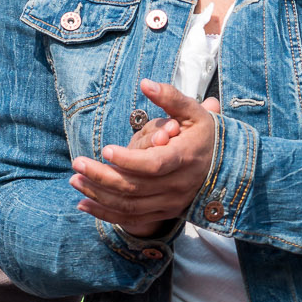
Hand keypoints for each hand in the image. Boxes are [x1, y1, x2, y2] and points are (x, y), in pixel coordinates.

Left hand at [71, 80, 218, 235]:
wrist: (227, 166)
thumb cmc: (204, 133)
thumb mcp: (193, 111)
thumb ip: (170, 97)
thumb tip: (146, 83)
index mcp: (185, 158)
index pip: (153, 164)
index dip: (128, 160)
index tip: (105, 149)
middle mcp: (177, 185)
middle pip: (134, 187)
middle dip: (101, 176)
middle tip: (76, 163)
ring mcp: (170, 203)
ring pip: (129, 206)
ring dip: (98, 195)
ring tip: (75, 180)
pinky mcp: (164, 213)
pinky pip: (131, 218)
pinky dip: (105, 213)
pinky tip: (83, 203)